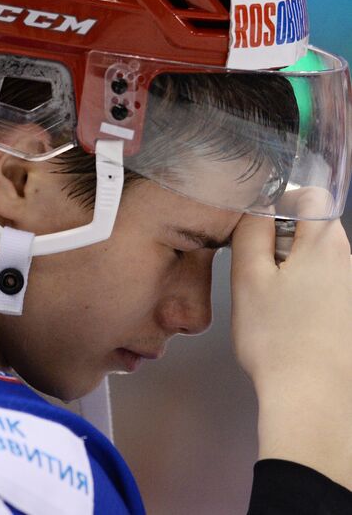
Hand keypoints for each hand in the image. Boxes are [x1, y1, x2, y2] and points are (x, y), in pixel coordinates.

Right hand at [230, 213, 351, 487]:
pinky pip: (326, 284)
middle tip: (256, 268)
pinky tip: (288, 319)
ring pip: (318, 257)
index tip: (259, 225)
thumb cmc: (276, 337)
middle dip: (283, 238)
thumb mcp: (248, 277)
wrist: (312, 397)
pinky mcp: (350, 312)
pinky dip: (304, 289)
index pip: (312, 193)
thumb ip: (251, 232)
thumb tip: (258, 210)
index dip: (282, 200)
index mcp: (325, 244)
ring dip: (292, 266)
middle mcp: (348, 260)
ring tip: (270, 299)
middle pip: (315, 226)